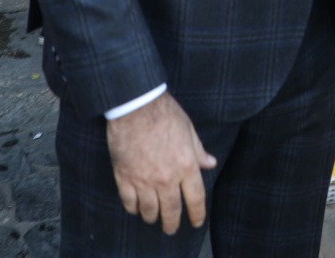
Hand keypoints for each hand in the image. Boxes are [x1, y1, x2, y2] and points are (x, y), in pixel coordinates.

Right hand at [105, 93, 217, 234]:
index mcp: (186, 166)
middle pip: (171, 211)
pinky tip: (136, 208)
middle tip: (171, 229)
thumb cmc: (165, 114)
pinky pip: (129, 202)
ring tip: (153, 219)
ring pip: (149, 211)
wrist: (135, 106)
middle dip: (172, 224)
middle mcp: (167, 178)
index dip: (197, 214)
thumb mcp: (188, 130)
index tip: (197, 222)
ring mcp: (144, 180)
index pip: (195, 199)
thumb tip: (210, 163)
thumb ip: (198, 151)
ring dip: (152, 218)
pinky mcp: (124, 177)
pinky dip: (133, 208)